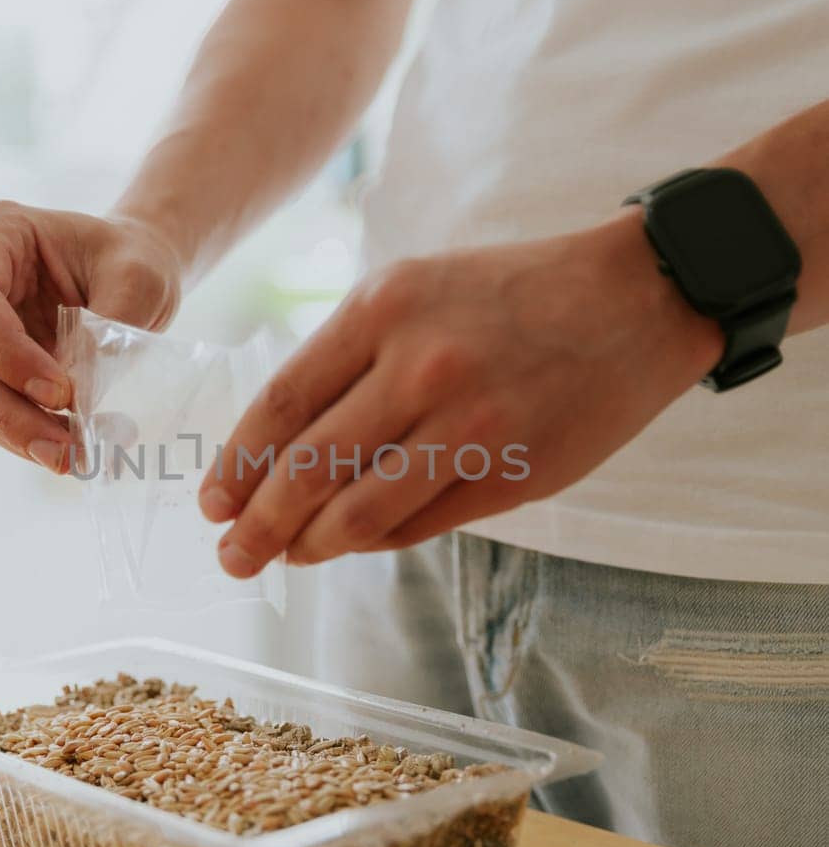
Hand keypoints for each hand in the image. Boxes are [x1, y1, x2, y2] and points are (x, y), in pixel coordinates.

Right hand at [0, 202, 180, 469]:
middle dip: (8, 410)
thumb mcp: (139, 278)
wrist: (130, 273)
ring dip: (16, 433)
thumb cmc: (132, 260)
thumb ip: (109, 329)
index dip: (8, 353)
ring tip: (72, 459)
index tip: (61, 392)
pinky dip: (24, 437)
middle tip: (64, 450)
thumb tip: (80, 398)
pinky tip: (67, 451)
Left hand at [200, 211, 720, 574]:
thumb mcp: (415, 288)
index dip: (237, 464)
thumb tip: (281, 453)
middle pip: (310, 469)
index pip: (283, 404)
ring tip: (286, 558)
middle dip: (258, 525)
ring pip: (361, 513)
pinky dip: (376, 540)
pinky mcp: (513, 473)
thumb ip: (350, 359)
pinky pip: (420, 525)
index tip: (212, 504)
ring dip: (311, 546)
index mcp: (383, 309)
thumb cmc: (510, 293)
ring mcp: (471, 425)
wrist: (634, 297)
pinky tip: (352, 543)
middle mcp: (421, 366)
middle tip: (233, 556)